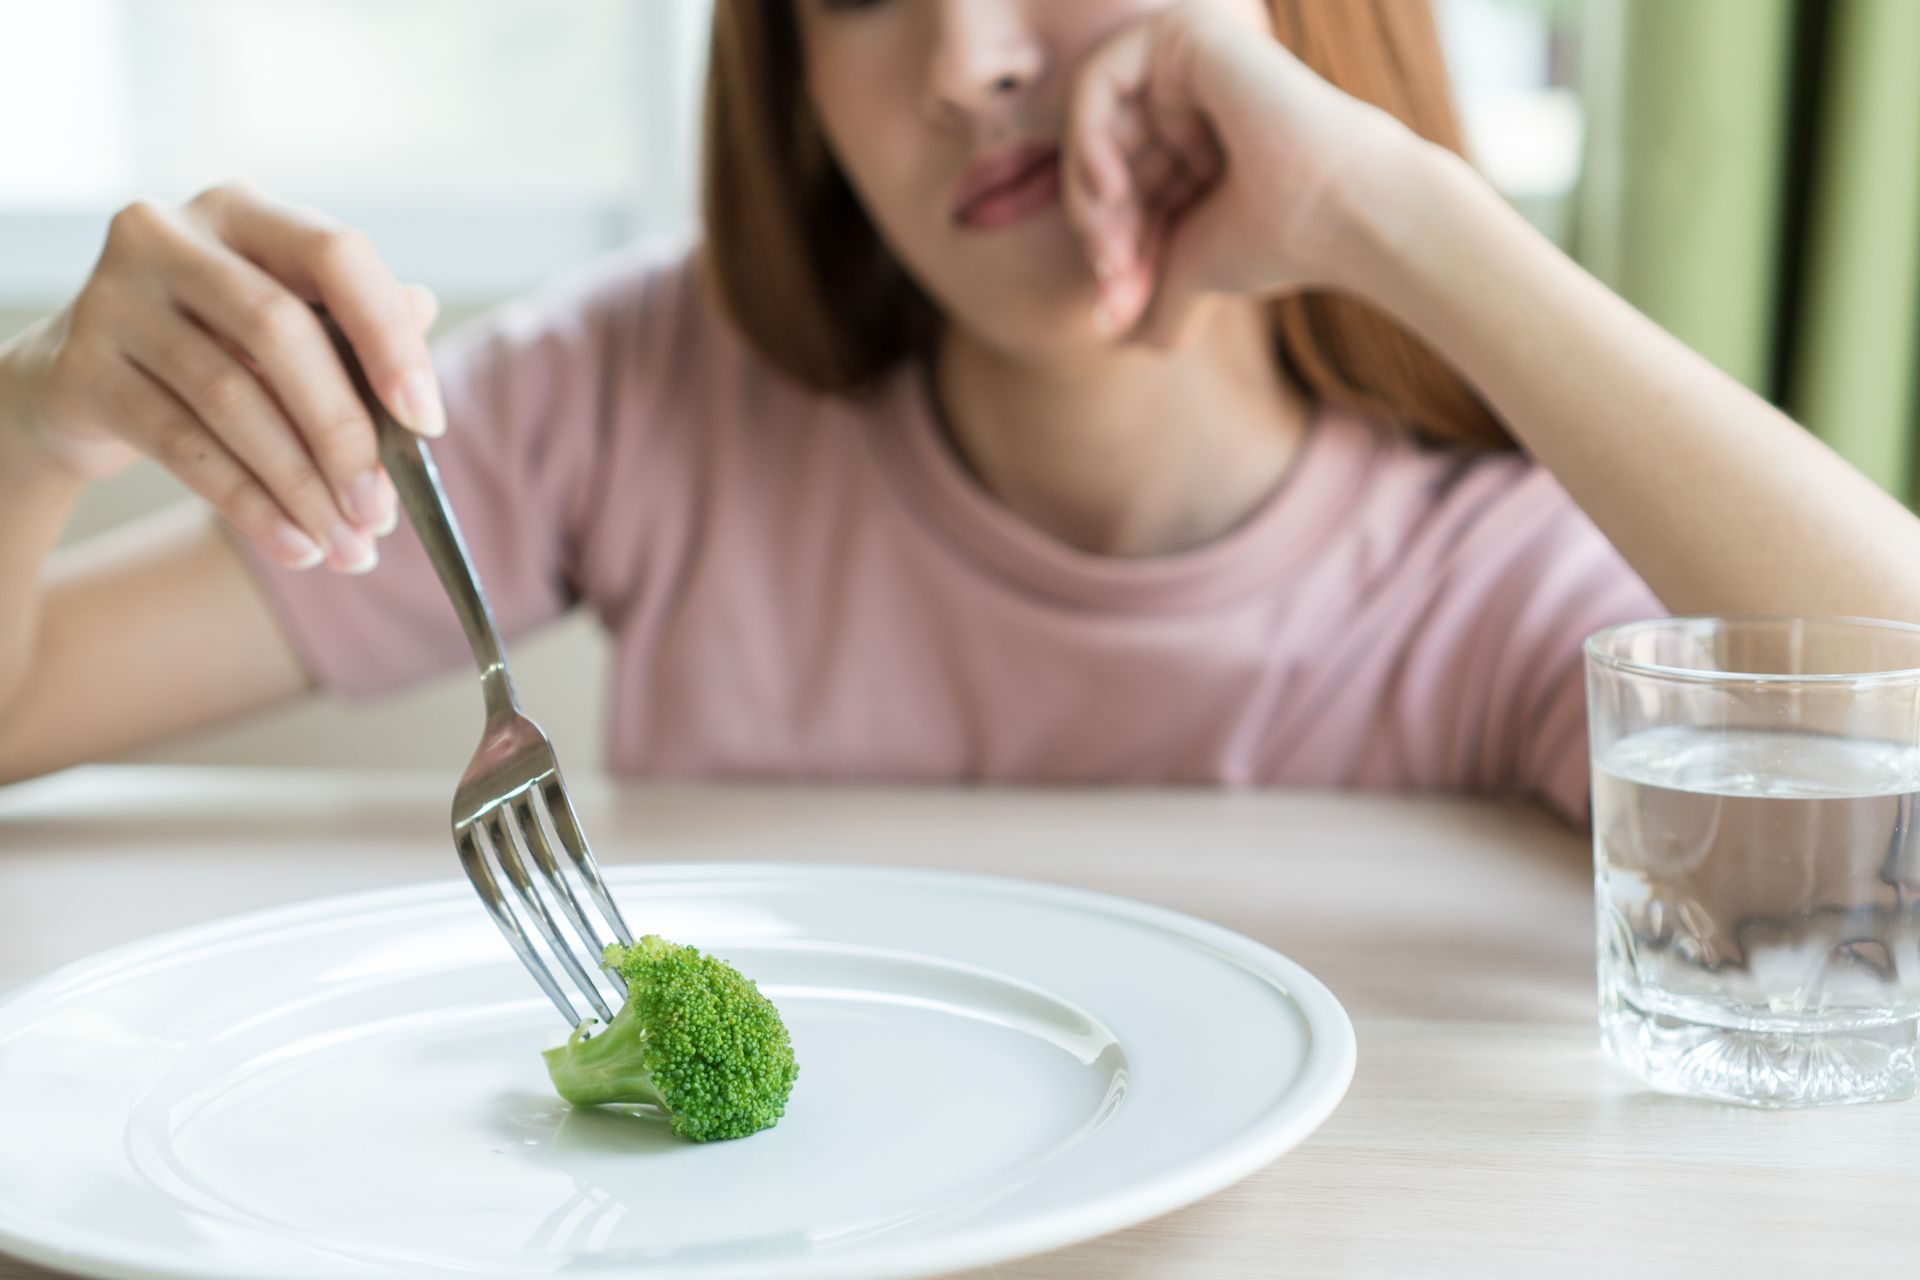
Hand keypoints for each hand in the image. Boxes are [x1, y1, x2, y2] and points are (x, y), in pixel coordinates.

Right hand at [3, 184, 442, 571]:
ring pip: (231, 399)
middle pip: (279, 332)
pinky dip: (248, 504)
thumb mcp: (290, 324)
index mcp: (243, 213)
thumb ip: (356, 320)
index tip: (427, 422)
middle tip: (381, 511)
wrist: (86, 381)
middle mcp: (170, 237)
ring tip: (347, 546)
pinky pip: (182, 446)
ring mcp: (114, 298)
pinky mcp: (82, 369)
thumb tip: (424, 311)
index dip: (389, 339)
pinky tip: (295, 545)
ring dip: (301, 486)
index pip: (335, 256)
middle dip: (343, 434)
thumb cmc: (220, 347)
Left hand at [1061, 0, 1419, 346]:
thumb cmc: (1279, 242)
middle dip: (1095, 221)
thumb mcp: (1193, 269)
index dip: (1105, 236)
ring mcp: (1185, 54)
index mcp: (1194, 129)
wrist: (1340, 212)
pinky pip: (1096, 82)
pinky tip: (1108, 194)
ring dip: (1087, 194)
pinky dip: (1086, 144)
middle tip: (1113, 272)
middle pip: (1099, 148)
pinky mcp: (1183, 33)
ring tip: (1114, 245)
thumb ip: (1151, 297)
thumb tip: (1109, 333)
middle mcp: (1188, 85)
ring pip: (1089, 120)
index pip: (1117, 175)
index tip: (1118, 291)